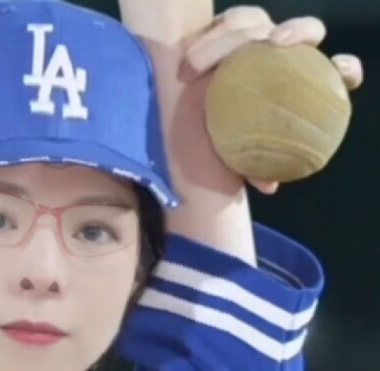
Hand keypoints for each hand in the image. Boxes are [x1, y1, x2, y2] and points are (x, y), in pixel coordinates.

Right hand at [178, 8, 364, 194]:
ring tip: (205, 63)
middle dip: (297, 31)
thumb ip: (255, 167)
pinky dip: (208, 40)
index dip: (344, 69)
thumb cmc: (221, 141)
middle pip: (304, 30)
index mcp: (299, 82)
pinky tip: (189, 67)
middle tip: (273, 43)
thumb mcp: (239, 158)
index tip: (338, 70)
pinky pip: (225, 24)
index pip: (336, 71)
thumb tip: (270, 186)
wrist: (189, 123)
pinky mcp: (229, 27)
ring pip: (256, 22)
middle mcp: (283, 52)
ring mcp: (256, 35)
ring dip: (233, 36)